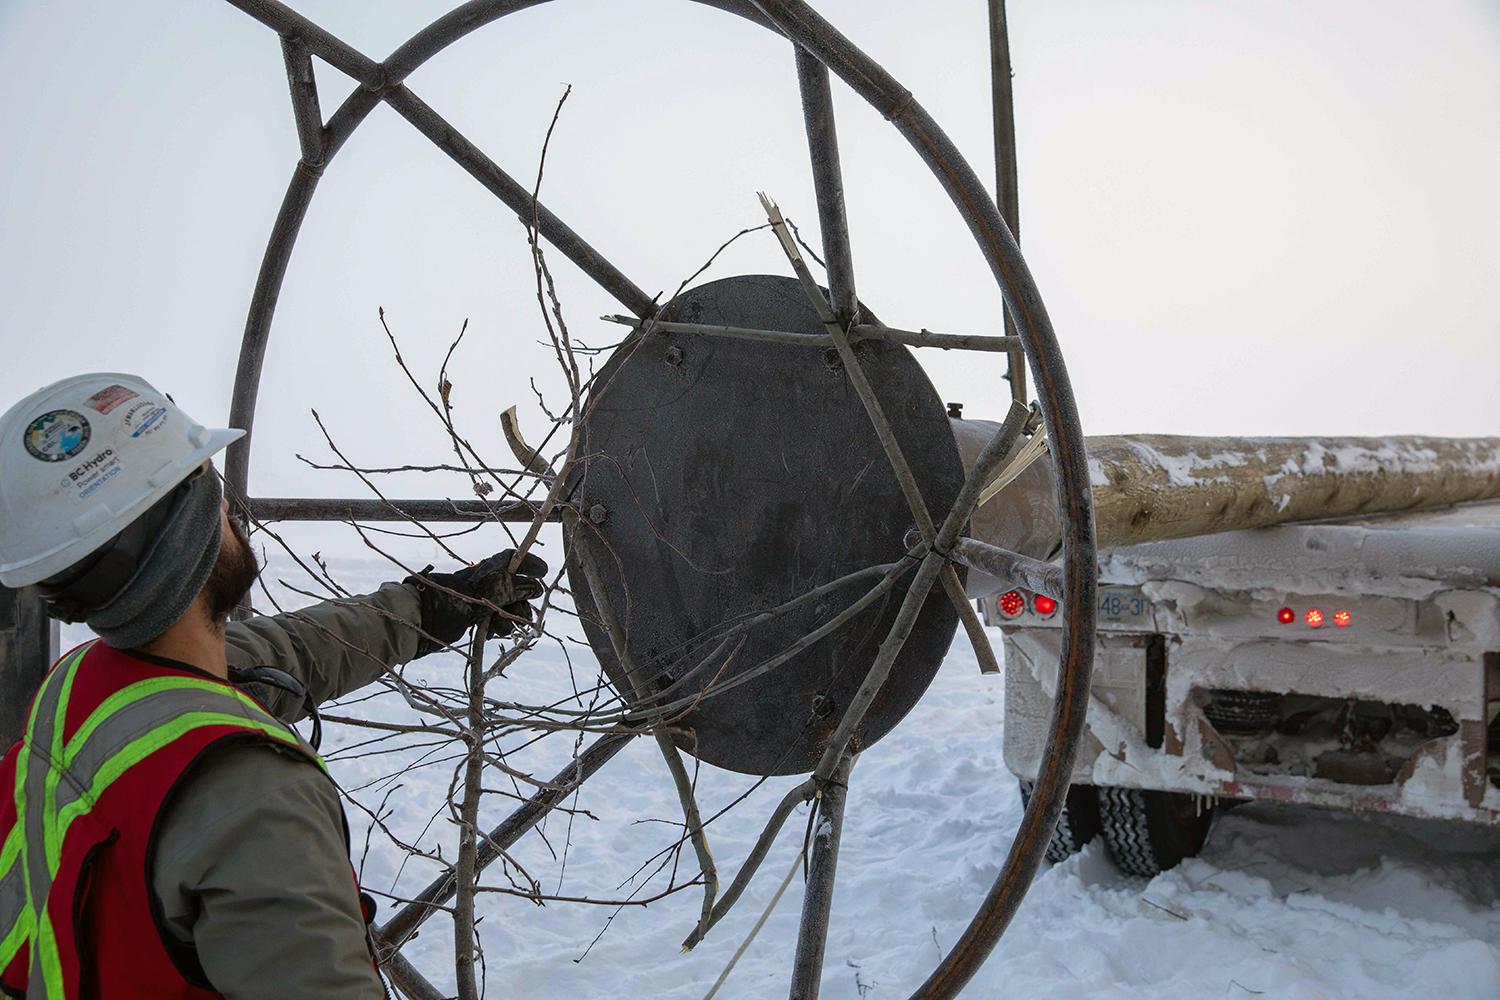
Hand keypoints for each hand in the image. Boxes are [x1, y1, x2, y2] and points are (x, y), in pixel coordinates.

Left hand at [407, 549, 549, 656]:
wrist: (423, 620)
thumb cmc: (453, 601)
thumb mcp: (487, 594)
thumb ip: (513, 590)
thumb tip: (537, 587)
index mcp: (489, 569)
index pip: (515, 559)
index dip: (530, 564)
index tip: (543, 572)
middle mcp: (487, 581)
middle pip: (517, 587)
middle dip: (522, 602)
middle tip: (522, 614)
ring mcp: (482, 598)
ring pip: (508, 606)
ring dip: (510, 618)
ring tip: (500, 627)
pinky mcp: (476, 616)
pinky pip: (497, 619)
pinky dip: (498, 626)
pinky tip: (491, 632)